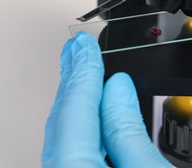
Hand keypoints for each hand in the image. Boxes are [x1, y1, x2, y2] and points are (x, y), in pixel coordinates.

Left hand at [42, 32, 169, 167]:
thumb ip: (128, 130)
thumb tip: (118, 87)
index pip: (77, 109)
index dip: (84, 71)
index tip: (85, 45)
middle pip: (62, 119)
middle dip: (73, 77)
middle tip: (76, 48)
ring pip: (64, 132)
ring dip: (75, 97)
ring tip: (79, 69)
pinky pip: (71, 145)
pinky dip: (80, 121)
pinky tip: (88, 105)